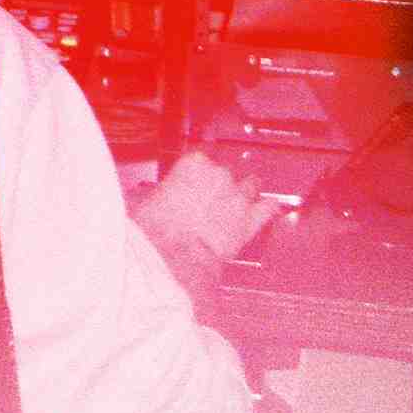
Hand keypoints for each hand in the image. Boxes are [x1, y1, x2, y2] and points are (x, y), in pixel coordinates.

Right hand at [135, 150, 281, 268]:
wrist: (175, 256)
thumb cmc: (157, 229)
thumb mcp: (142, 202)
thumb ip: (151, 194)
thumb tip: (144, 196)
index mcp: (192, 164)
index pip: (199, 156)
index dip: (195, 169)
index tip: (190, 176)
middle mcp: (219, 176)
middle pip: (224, 170)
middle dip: (217, 182)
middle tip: (207, 194)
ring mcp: (238, 198)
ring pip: (249, 185)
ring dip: (245, 189)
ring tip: (242, 194)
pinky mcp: (250, 222)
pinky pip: (268, 209)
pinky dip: (269, 207)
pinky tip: (270, 206)